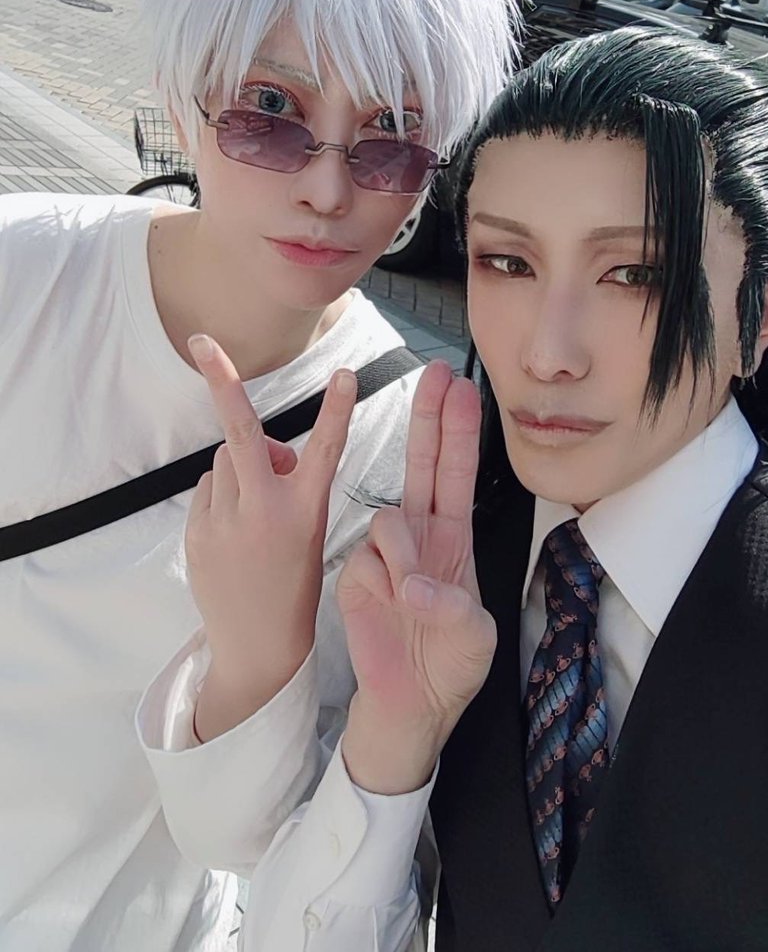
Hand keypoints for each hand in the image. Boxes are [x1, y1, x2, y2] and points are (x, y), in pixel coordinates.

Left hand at [186, 333, 356, 740]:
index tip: (346, 376)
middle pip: (241, 433)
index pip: (325, 452)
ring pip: (226, 461)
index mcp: (304, 512)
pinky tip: (234, 531)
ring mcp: (225, 522)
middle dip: (220, 380)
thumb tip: (264, 452)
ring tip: (256, 509)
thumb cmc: (293, 585)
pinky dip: (222, 495)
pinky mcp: (198, 533)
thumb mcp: (308, 532)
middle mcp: (264, 512)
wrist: (258, 648)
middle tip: (200, 340)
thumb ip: (287, 482)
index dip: (336, 411)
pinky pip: (208, 489)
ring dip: (240, 467)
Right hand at [337, 361, 495, 793]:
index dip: (459, 430)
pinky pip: (366, 559)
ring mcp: (386, 555)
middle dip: (428, 418)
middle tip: (436, 374)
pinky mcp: (356, 576)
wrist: (409, 706)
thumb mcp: (474, 638)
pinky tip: (394, 607)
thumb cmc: (450, 667)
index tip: (461, 387)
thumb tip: (416, 586)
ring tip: (415, 600)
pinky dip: (384, 580)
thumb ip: (453, 607)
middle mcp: (421, 537)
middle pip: (422, 463)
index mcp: (455, 540)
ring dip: (407, 555)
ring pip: (389, 520)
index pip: (457, 473)